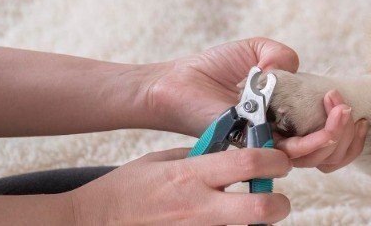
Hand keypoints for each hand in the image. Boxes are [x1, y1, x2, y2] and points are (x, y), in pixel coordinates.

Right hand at [70, 147, 291, 224]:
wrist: (89, 223)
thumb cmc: (125, 189)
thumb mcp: (162, 160)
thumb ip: (199, 156)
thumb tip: (233, 152)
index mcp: (191, 174)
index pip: (248, 162)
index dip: (275, 160)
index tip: (281, 161)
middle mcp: (197, 206)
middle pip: (259, 208)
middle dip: (279, 204)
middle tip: (279, 200)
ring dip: (255, 225)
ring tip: (251, 215)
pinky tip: (228, 223)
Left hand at [145, 37, 366, 172]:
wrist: (178, 81)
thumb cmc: (214, 68)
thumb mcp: (257, 49)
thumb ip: (282, 54)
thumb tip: (292, 72)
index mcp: (287, 116)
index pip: (327, 136)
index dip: (347, 128)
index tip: (349, 104)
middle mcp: (282, 134)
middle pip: (329, 153)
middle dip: (347, 134)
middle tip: (345, 108)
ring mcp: (269, 143)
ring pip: (316, 157)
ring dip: (336, 134)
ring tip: (338, 109)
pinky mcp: (255, 146)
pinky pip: (291, 154)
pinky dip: (315, 138)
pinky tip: (324, 113)